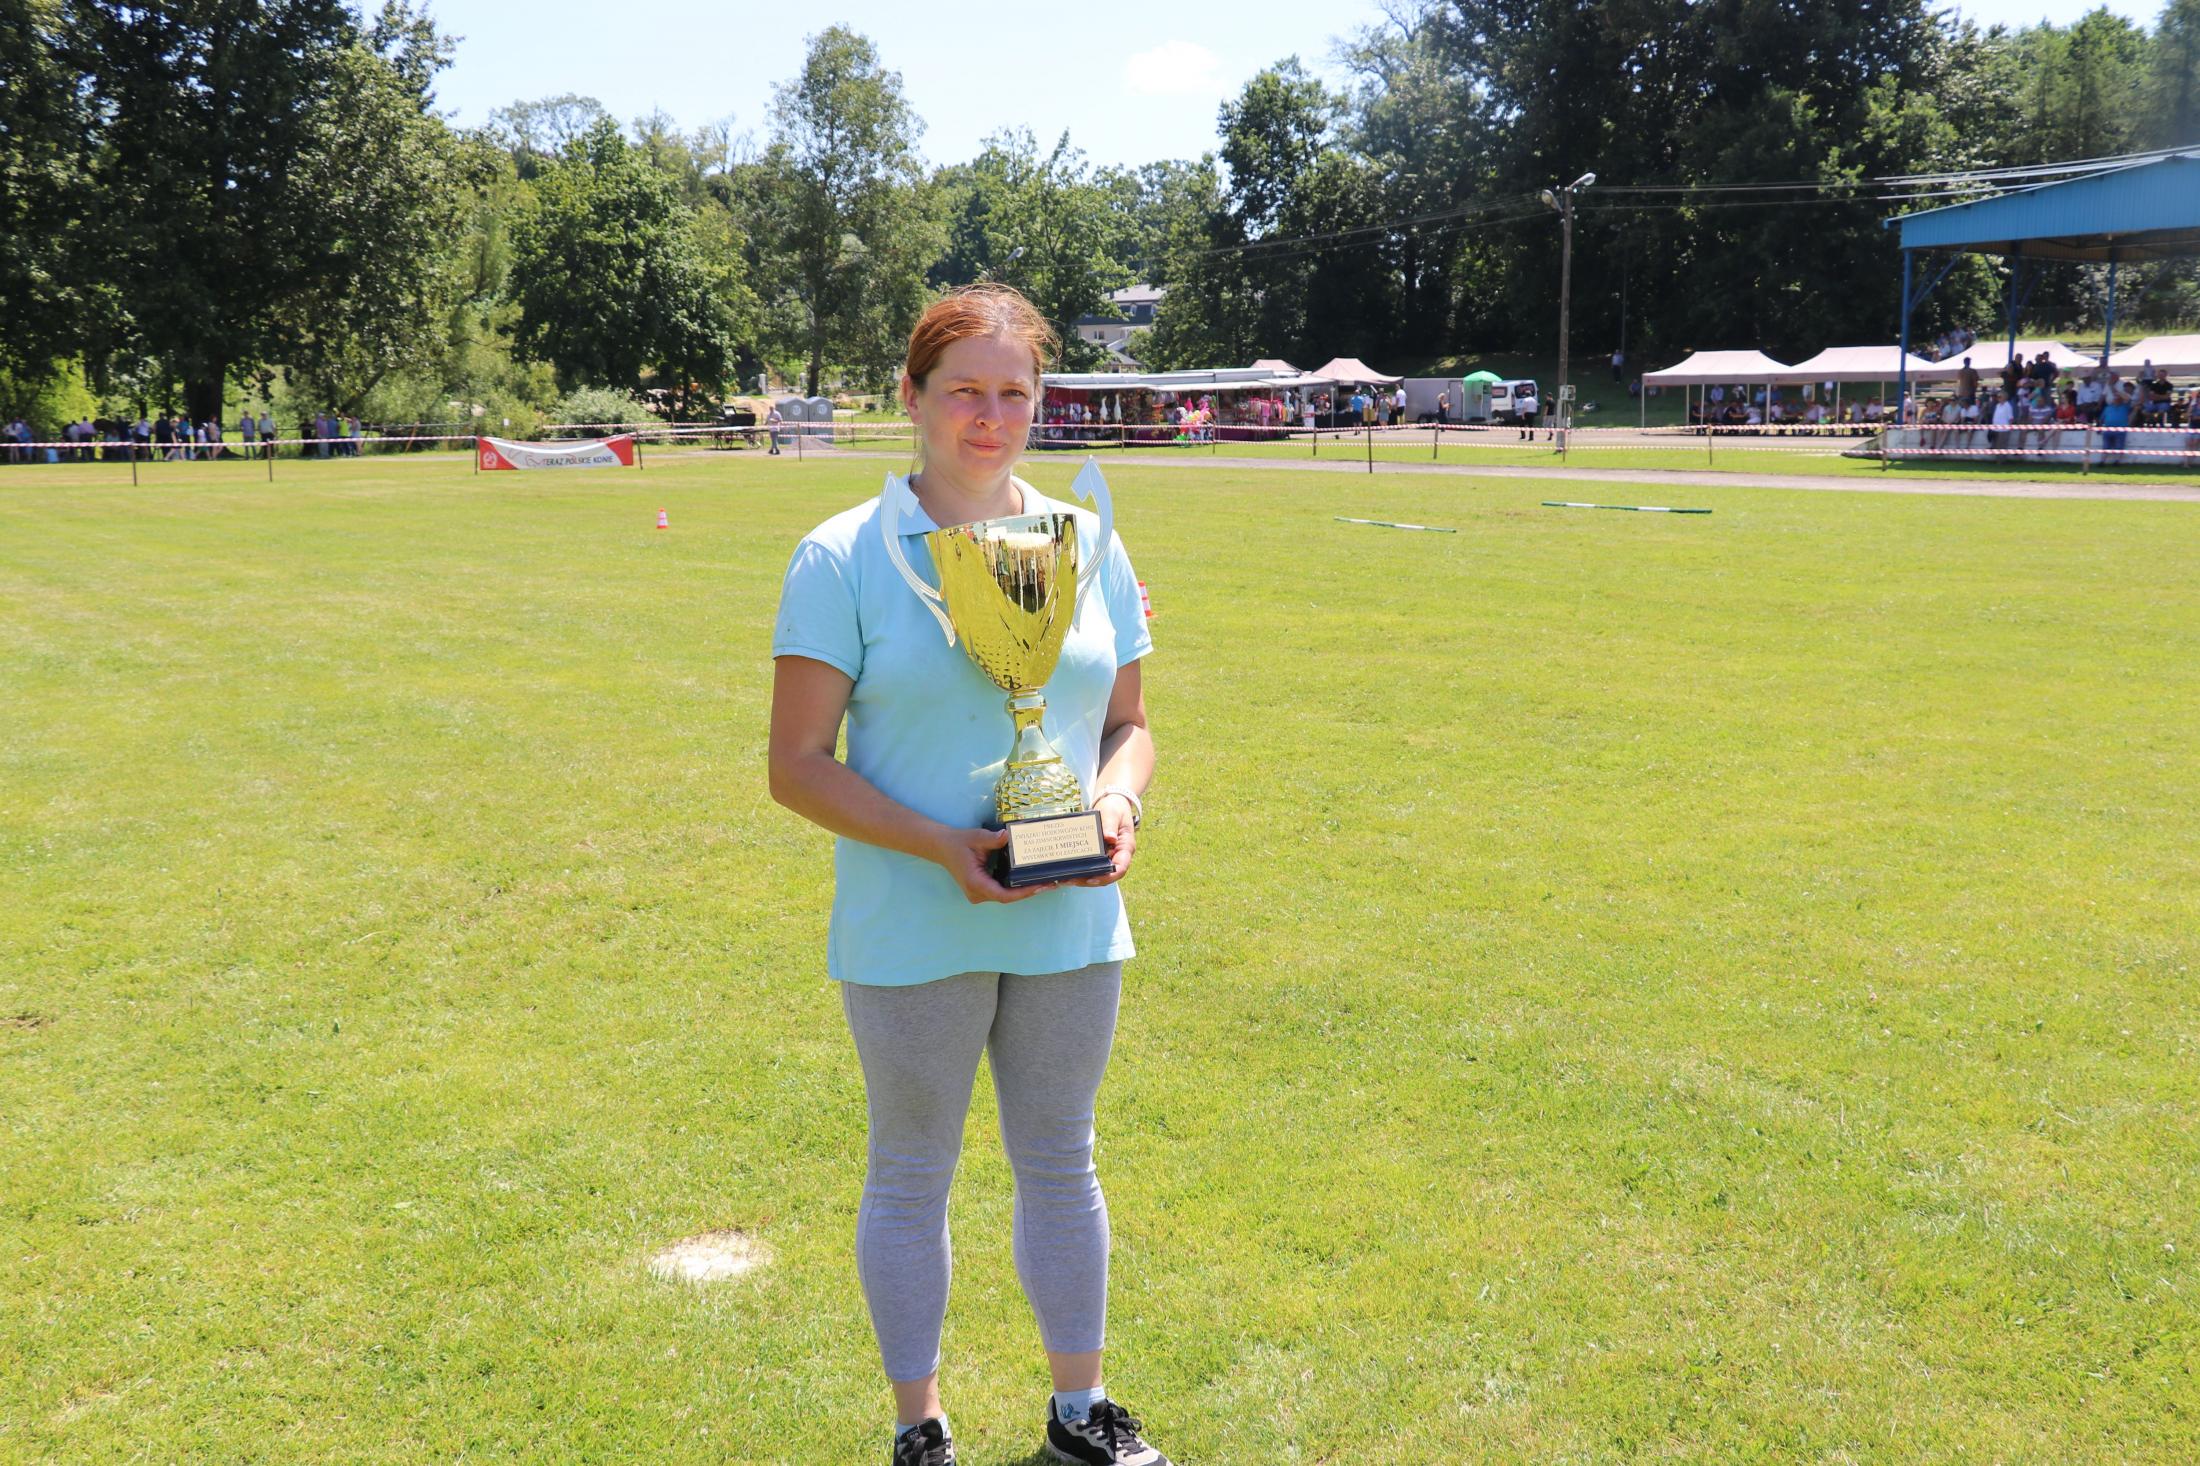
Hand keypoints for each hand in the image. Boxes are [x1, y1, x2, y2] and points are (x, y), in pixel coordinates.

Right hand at [932, 825, 1049, 904]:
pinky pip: (1002, 891)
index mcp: (976, 883)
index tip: (1041, 887)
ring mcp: (980, 894)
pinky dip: (1017, 887)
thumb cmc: (958, 842)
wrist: (943, 846)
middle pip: (1008, 897)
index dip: (1023, 893)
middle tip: (1052, 883)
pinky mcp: (983, 890)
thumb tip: (1007, 835)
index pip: (1004, 894)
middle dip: (1030, 891)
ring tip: (1047, 882)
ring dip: (1025, 890)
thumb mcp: (975, 837)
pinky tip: (1031, 879)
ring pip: (1006, 896)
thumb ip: (992, 838)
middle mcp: (978, 893)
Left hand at [1069, 795, 1137, 887]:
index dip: (1107, 877)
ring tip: (1066, 879)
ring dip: (1083, 878)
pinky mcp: (1101, 855)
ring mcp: (1109, 856)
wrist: (1113, 802)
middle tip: (1071, 880)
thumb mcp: (1112, 813)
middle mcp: (1118, 855)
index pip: (1120, 868)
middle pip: (1107, 875)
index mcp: (1126, 847)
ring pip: (1099, 874)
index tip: (1092, 879)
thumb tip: (1110, 838)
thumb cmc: (1115, 807)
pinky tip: (1068, 871)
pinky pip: (1092, 866)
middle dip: (1090, 880)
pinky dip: (1082, 870)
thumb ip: (1110, 824)